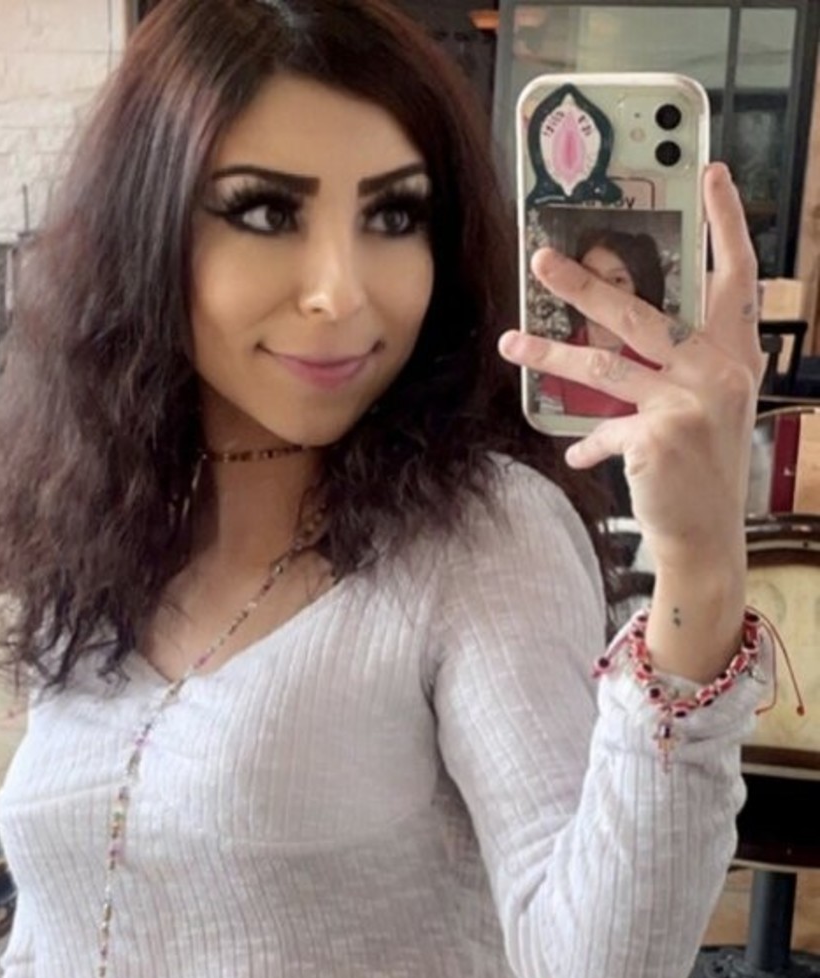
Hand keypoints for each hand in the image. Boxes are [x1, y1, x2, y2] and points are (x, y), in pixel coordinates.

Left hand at [499, 165, 765, 569]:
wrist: (707, 535)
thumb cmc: (703, 469)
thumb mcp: (706, 409)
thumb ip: (676, 369)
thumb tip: (612, 339)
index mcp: (736, 355)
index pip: (736, 276)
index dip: (727, 222)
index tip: (710, 173)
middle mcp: (719, 371)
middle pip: (640, 312)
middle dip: (585, 284)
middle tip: (541, 260)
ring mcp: (690, 403)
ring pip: (603, 365)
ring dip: (550, 352)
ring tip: (511, 342)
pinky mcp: (657, 436)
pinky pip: (604, 430)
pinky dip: (588, 445)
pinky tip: (576, 457)